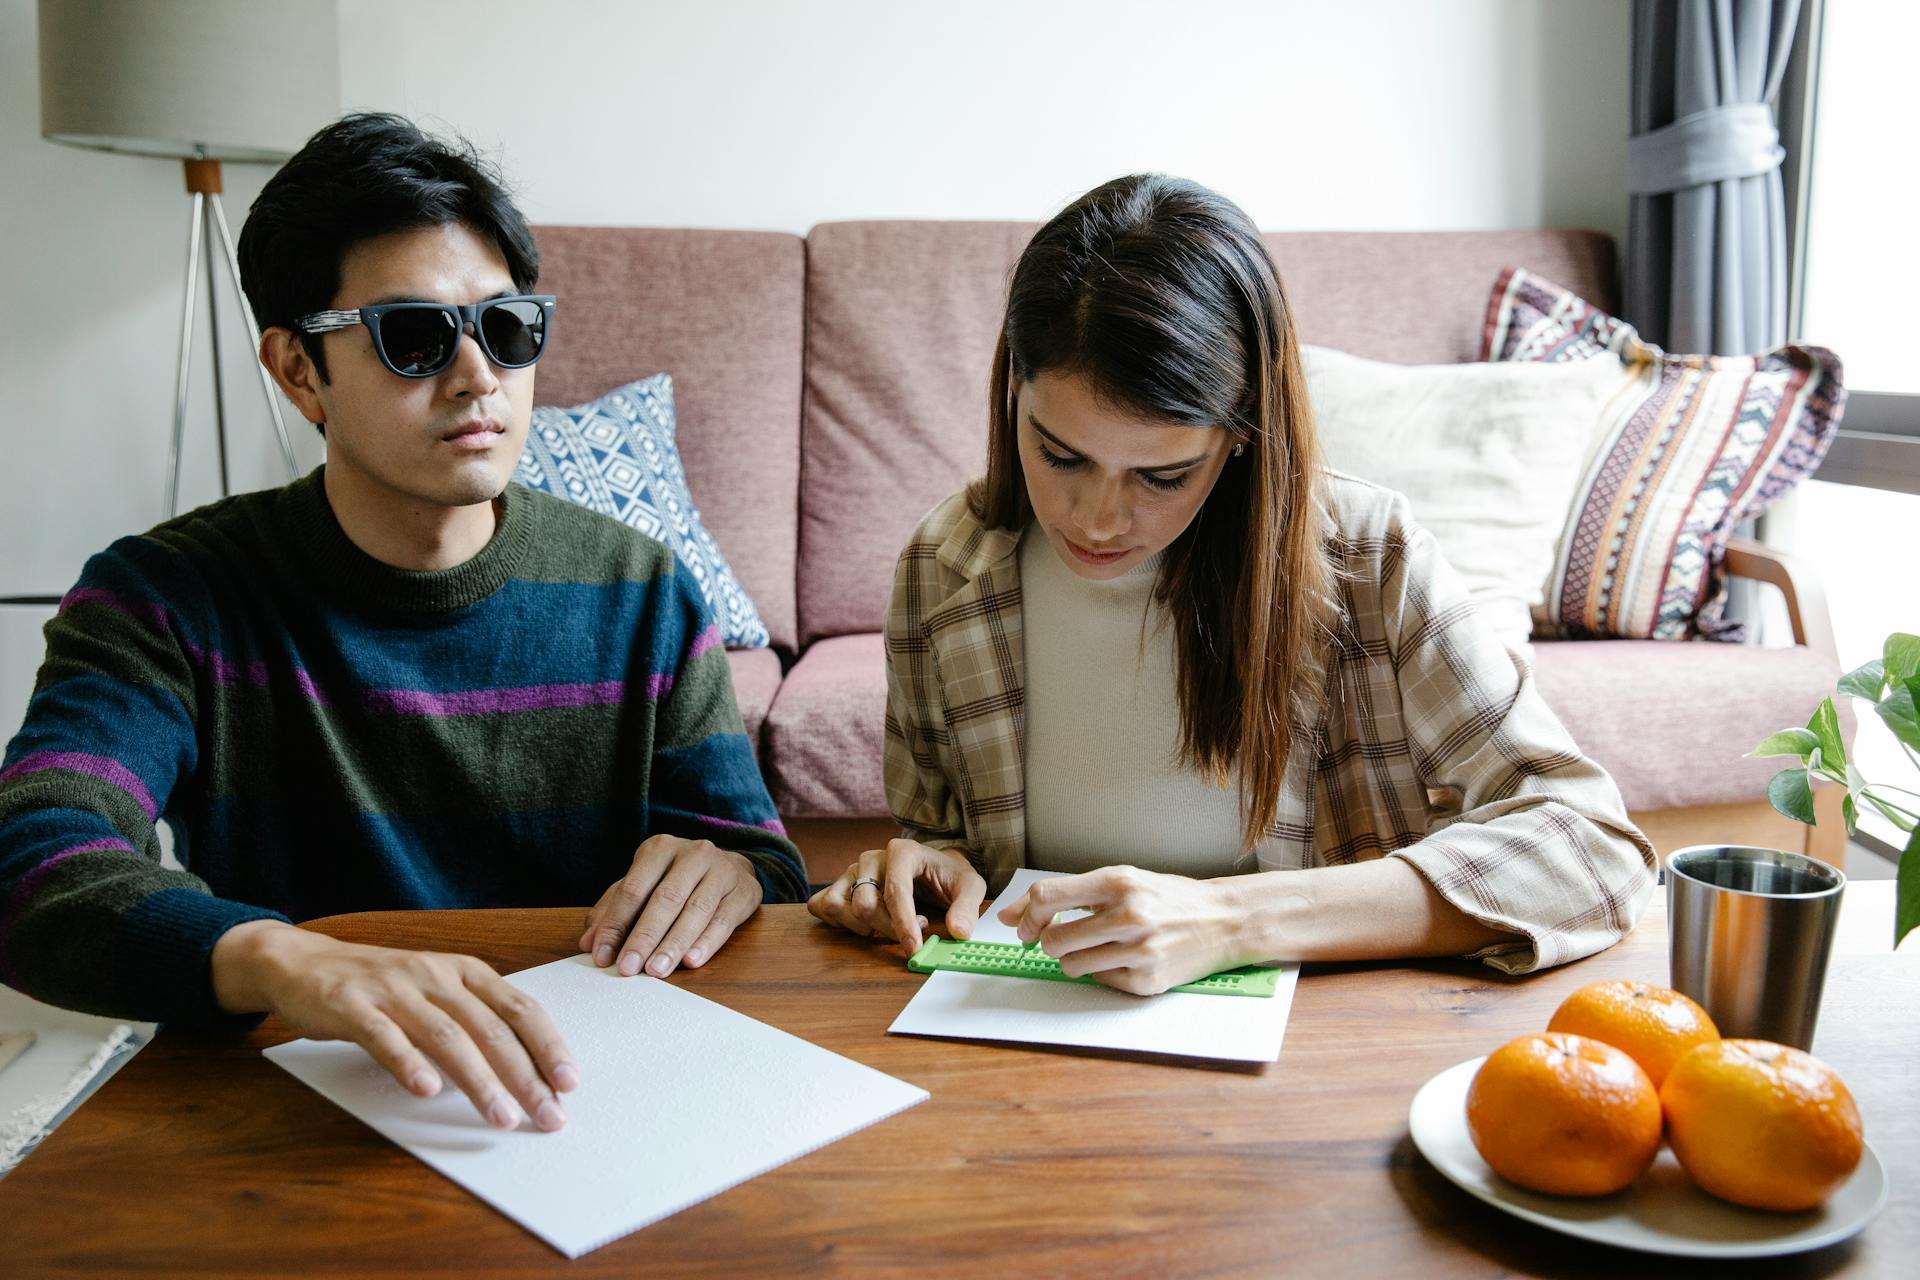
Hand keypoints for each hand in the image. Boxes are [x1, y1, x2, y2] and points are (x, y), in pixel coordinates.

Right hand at [212, 920, 577, 1130]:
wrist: (303, 962)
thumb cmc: (382, 985)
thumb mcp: (436, 992)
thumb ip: (472, 1022)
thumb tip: (521, 1071)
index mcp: (465, 972)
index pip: (519, 1008)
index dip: (548, 1045)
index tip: (569, 1082)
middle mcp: (436, 975)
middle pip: (491, 1029)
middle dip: (525, 1076)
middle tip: (547, 1115)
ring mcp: (394, 988)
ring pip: (447, 1036)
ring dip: (479, 1080)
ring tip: (501, 1116)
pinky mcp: (352, 1005)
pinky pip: (384, 1037)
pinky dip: (409, 1063)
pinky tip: (428, 1090)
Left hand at [578, 834, 763, 976]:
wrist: (729, 868)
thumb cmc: (677, 881)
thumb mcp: (642, 887)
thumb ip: (612, 912)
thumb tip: (588, 943)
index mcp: (660, 849)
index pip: (633, 889)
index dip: (615, 924)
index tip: (602, 956)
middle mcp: (693, 854)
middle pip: (665, 899)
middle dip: (644, 936)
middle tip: (629, 967)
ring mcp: (722, 871)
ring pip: (696, 910)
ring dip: (673, 944)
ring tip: (656, 970)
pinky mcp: (744, 891)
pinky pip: (724, 920)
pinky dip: (706, 942)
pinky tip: (691, 961)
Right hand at [807, 838, 985, 952]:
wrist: (933, 866)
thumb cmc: (948, 875)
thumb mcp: (970, 886)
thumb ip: (967, 908)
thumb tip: (959, 932)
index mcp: (903, 851)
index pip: (895, 892)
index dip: (902, 924)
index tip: (913, 948)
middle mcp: (873, 858)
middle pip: (865, 905)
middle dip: (887, 930)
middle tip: (910, 935)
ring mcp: (853, 870)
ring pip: (841, 907)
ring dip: (863, 928)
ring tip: (888, 926)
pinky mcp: (840, 884)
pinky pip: (823, 906)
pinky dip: (841, 923)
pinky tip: (867, 925)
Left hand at [995, 865, 1249, 995]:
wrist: (1224, 920)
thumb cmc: (1165, 898)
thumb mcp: (1121, 882)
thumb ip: (1065, 895)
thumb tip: (1006, 918)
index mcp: (1118, 881)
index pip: (1046, 896)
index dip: (1025, 915)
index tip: (1025, 926)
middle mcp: (1129, 915)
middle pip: (1053, 939)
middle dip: (1049, 942)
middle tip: (1065, 938)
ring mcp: (1140, 951)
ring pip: (1070, 966)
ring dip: (1073, 960)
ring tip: (1097, 948)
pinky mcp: (1148, 981)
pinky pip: (1099, 982)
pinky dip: (1103, 973)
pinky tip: (1125, 959)